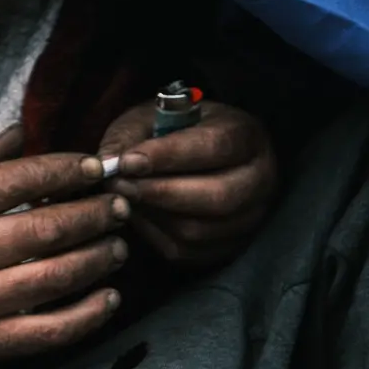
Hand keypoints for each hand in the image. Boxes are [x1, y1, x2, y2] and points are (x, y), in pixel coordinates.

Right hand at [0, 125, 128, 368]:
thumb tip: (22, 131)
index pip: (12, 181)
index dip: (61, 170)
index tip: (94, 166)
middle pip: (43, 229)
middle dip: (93, 213)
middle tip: (118, 204)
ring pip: (55, 278)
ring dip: (98, 258)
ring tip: (118, 244)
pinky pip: (52, 330)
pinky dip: (90, 314)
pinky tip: (109, 296)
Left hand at [97, 99, 276, 269]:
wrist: (192, 153)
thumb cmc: (169, 129)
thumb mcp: (149, 117)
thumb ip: (129, 136)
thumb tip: (108, 163)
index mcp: (245, 134)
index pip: (214, 147)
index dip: (169, 155)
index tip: (127, 161)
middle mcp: (261, 178)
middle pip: (217, 196)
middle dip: (160, 192)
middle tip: (118, 185)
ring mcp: (251, 216)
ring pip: (201, 229)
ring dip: (154, 215)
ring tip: (122, 198)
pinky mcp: (230, 245)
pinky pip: (190, 251)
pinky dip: (155, 235)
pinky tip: (137, 215)